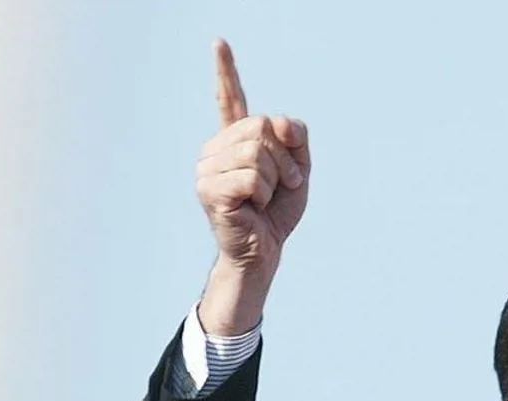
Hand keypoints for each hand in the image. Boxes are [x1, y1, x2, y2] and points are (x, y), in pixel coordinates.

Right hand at [195, 38, 310, 334]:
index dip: (226, 71)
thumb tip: (277, 122)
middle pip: (263, 127)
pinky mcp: (209, 189)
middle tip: (285, 184)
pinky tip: (254, 208)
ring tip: (266, 198)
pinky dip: (265, 194)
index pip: (230, 98)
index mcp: (235, 140)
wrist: (265, 251)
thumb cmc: (278, 213)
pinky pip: (253, 176)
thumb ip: (296, 137)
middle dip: (286, 158)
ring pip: (259, 152)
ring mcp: (207, 168)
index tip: (219, 42)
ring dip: (277, 179)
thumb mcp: (299, 169)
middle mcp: (215, 148)